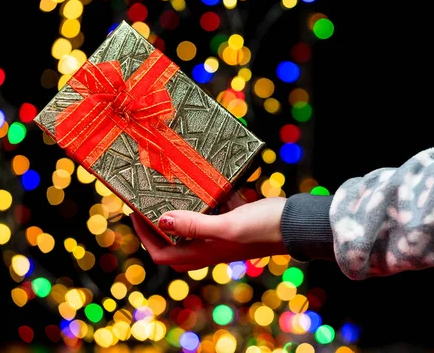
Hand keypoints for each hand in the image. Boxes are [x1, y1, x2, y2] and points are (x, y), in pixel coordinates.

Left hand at [130, 190, 287, 271]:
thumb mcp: (227, 225)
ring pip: (194, 223)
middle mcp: (210, 245)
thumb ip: (194, 224)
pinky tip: (209, 177)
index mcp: (204, 252)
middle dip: (158, 225)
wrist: (297, 225)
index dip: (145, 237)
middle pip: (174, 243)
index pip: (162, 254)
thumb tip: (161, 220)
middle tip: (149, 202)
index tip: (136, 213)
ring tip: (172, 185)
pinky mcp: (237, 219)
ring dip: (182, 208)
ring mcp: (224, 232)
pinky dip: (210, 196)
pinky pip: (216, 208)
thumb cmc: (263, 228)